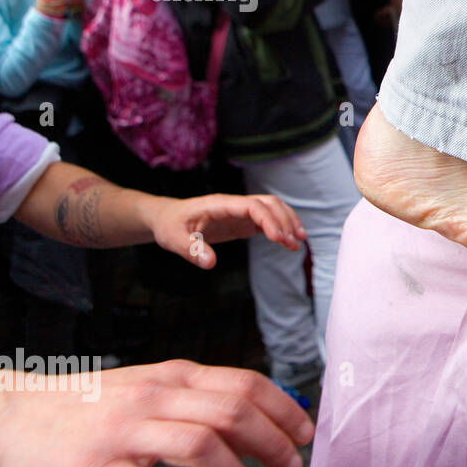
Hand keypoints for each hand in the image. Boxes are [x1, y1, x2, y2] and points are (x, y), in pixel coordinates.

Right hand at [0, 360, 314, 466]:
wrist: (15, 412)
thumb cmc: (94, 405)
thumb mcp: (151, 387)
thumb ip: (198, 398)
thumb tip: (258, 420)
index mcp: (174, 376)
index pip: (246, 384)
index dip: (284, 410)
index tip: (305, 435)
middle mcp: (155, 397)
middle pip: (233, 413)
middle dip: (273, 444)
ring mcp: (125, 431)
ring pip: (201, 447)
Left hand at [146, 193, 306, 268]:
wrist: (167, 218)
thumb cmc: (170, 226)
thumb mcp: (173, 239)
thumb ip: (191, 250)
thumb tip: (210, 263)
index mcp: (220, 204)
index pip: (252, 206)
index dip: (269, 220)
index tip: (279, 238)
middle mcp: (234, 205)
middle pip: (269, 203)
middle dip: (285, 220)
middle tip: (294, 242)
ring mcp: (240, 212)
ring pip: (272, 209)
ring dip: (288, 222)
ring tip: (298, 242)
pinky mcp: (242, 221)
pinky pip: (267, 220)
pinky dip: (281, 228)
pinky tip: (288, 242)